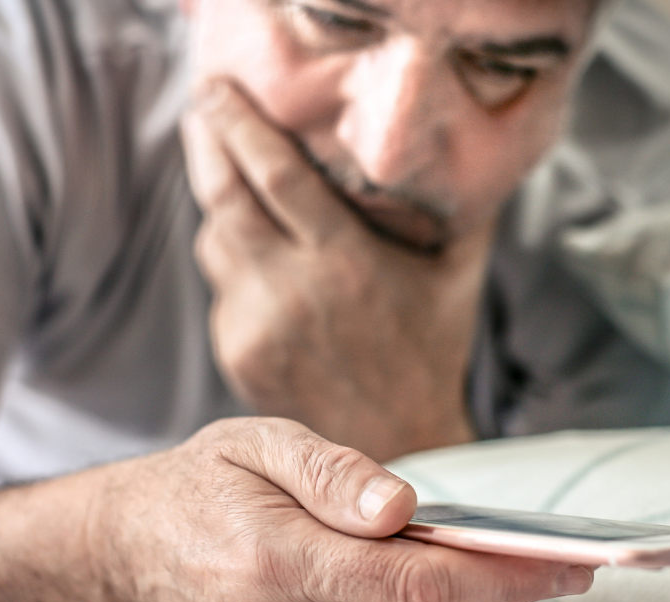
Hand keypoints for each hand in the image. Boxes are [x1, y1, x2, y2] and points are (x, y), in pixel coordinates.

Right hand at [94, 417, 593, 601]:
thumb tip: (404, 508)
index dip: (499, 575)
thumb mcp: (259, 441)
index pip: (412, 582)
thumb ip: (332, 472)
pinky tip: (444, 596)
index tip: (567, 561)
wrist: (128, 549)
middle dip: (503, 594)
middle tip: (562, 562)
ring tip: (512, 572)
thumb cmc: (204, 482)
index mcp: (272, 559)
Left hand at [181, 81, 491, 462]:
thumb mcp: (456, 274)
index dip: (242, 126)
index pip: (276, 176)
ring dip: (219, 204)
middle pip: (225, 199)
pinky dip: (234, 264)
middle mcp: (293, 292)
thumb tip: (466, 152)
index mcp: (346, 263)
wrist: (399, 441)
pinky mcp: (238, 352)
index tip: (221, 92)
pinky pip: (221, 289)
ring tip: (228, 175)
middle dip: (207, 146)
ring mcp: (257, 326)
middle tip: (203, 110)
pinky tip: (256, 257)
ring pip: (216, 243)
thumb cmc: (430, 353)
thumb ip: (458, 210)